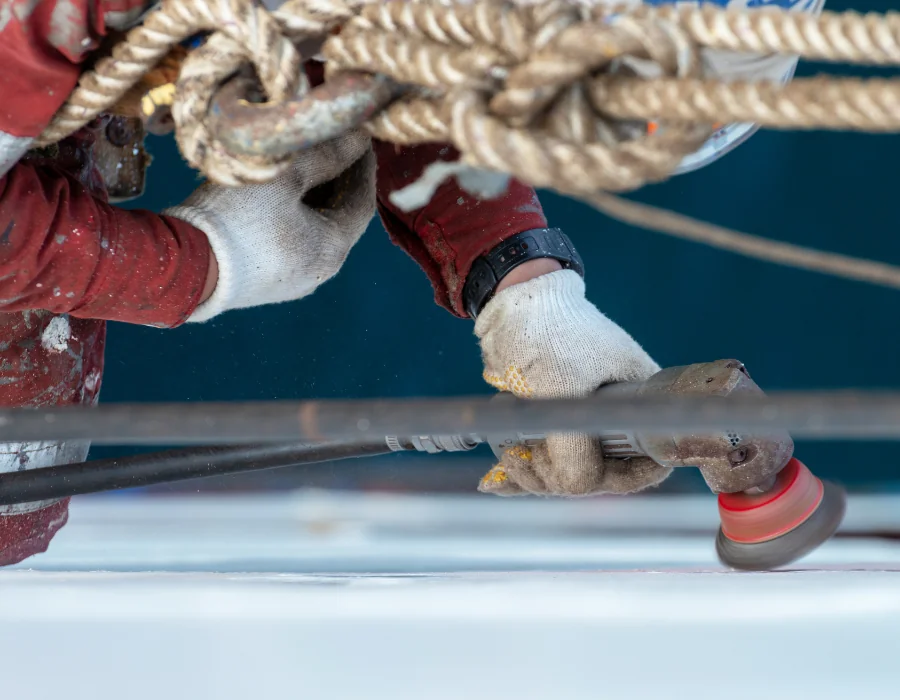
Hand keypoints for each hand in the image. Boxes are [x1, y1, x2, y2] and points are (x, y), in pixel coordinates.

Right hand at [165, 130, 375, 321]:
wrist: (181, 268)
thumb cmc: (235, 219)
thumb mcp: (283, 175)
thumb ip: (325, 154)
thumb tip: (357, 136)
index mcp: (333, 250)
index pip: (362, 201)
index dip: (362, 165)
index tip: (358, 136)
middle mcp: (319, 273)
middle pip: (339, 217)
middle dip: (336, 179)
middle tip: (329, 144)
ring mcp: (291, 282)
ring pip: (312, 230)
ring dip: (310, 197)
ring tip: (298, 161)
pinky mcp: (264, 284)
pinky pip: (289, 243)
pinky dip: (289, 216)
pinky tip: (272, 193)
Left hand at [475, 269, 671, 495]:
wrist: (510, 304)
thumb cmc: (546, 331)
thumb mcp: (561, 385)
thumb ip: (573, 444)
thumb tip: (577, 488)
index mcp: (638, 399)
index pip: (651, 458)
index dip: (625, 478)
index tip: (587, 482)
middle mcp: (616, 413)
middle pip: (601, 472)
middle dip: (561, 477)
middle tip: (525, 462)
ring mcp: (583, 419)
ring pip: (568, 470)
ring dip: (535, 473)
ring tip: (507, 457)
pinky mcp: (554, 421)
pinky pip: (543, 460)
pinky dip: (522, 471)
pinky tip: (494, 480)